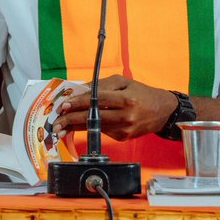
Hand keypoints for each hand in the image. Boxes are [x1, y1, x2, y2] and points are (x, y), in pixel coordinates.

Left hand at [52, 75, 176, 140]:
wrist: (163, 111)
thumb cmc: (141, 93)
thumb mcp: (123, 82)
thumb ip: (100, 85)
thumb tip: (78, 91)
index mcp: (127, 99)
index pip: (97, 100)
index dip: (78, 103)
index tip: (63, 105)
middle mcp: (126, 116)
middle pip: (93, 118)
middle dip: (71, 120)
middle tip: (56, 122)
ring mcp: (125, 129)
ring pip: (95, 127)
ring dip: (76, 127)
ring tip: (61, 127)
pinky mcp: (123, 138)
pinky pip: (102, 131)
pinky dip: (90, 127)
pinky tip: (78, 125)